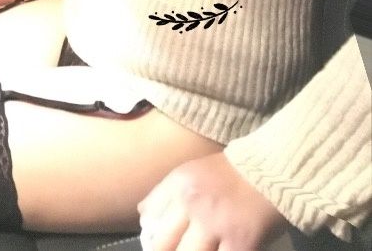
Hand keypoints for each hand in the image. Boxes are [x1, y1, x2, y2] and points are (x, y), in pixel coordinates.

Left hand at [137, 151, 288, 250]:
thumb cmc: (230, 173)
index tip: (156, 245)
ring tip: (196, 250)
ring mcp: (216, 225)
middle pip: (162, 245)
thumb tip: (143, 215)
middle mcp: (192, 204)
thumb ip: (166, 192)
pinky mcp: (240, 242)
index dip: (149, 237)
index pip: (150, 217)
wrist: (271, 171)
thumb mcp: (191, 172)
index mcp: (178, 185)